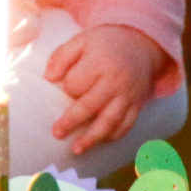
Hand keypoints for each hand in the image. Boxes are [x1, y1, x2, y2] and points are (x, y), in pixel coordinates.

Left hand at [45, 23, 166, 153]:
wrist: (141, 44)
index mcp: (99, 63)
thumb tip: (49, 78)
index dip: (67, 87)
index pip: (76, 84)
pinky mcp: (137, 105)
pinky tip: (100, 142)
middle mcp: (116, 82)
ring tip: (76, 149)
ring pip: (110, 122)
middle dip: (72, 122)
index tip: (66, 86)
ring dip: (92, 138)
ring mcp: (128, 96)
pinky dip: (114, 135)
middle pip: (90, 106)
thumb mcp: (81, 40)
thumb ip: (61, 56)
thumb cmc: (105, 44)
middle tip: (57, 133)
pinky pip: (126, 125)